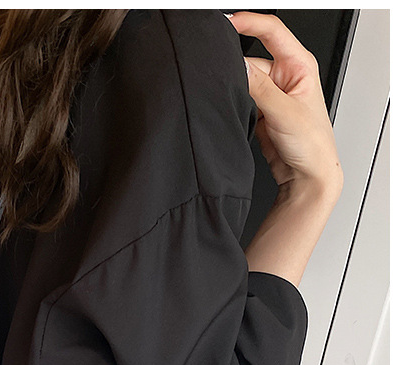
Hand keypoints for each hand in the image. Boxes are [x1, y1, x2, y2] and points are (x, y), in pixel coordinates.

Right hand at [226, 12, 343, 200]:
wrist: (307, 176)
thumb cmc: (312, 144)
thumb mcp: (285, 112)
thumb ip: (259, 88)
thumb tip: (237, 67)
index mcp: (299, 65)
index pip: (272, 31)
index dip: (249, 23)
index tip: (226, 24)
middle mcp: (285, 76)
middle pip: (252, 57)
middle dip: (235, 64)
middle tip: (218, 71)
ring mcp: (271, 94)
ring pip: (243, 80)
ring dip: (234, 87)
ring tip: (229, 98)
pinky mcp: (259, 110)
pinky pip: (240, 99)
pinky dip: (233, 102)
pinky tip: (230, 108)